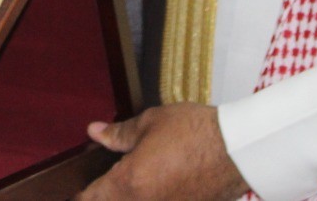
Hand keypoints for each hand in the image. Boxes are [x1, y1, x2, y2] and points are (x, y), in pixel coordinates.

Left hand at [76, 103, 247, 200]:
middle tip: (105, 185)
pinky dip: (153, 198)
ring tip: (136, 183)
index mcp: (128, 184)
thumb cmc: (196, 132)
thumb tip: (94, 132)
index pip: (89, 199)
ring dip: (129, 198)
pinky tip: (157, 188)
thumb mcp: (151, 123)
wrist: (238, 149)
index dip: (80, 194)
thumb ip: (118, 134)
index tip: (78, 189)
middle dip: (105, 197)